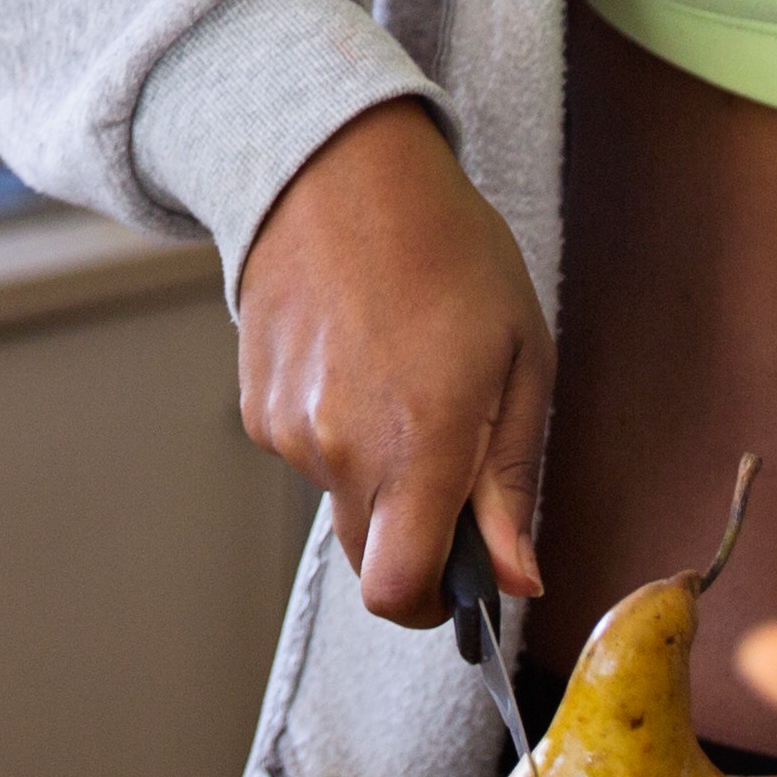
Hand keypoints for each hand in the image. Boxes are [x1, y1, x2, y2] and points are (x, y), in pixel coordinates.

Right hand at [232, 100, 551, 626]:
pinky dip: (338, 431)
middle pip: (371, 556)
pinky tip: (359, 359)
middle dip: (415, 534)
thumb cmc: (448, 253)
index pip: (400, 591)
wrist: (339, 170)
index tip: (464, 578)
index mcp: (419, 444)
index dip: (433, 606)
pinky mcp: (257, 407)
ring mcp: (288, 431)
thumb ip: (511, 481)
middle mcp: (340, 449)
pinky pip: (307, 455)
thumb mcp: (519, 358)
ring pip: (341, 499)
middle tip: (451, 454)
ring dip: (377, 471)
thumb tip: (515, 578)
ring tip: (402, 375)